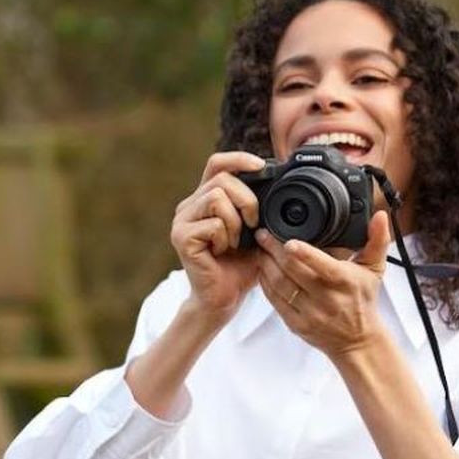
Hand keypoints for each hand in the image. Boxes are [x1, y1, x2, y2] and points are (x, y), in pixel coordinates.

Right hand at [170, 151, 266, 319]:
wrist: (224, 299)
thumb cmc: (241, 266)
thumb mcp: (257, 230)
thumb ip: (259, 206)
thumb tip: (277, 181)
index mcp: (205, 199)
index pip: (217, 163)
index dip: (238, 159)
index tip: (261, 166)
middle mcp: (189, 206)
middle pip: (222, 179)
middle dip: (247, 199)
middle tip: (254, 224)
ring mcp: (182, 221)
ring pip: (216, 198)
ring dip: (236, 221)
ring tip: (236, 241)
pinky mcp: (181, 237)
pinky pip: (213, 223)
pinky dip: (226, 238)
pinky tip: (223, 252)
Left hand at [255, 209, 389, 357]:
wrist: (357, 340)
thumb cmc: (363, 300)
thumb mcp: (374, 269)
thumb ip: (377, 240)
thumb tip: (380, 216)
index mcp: (344, 281)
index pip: (320, 265)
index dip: (302, 252)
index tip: (288, 241)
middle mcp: (326, 298)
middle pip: (292, 271)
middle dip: (273, 251)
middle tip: (263, 235)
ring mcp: (309, 313)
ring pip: (280, 286)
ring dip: (266, 265)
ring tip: (260, 249)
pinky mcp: (296, 324)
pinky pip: (275, 302)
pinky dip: (266, 284)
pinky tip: (263, 270)